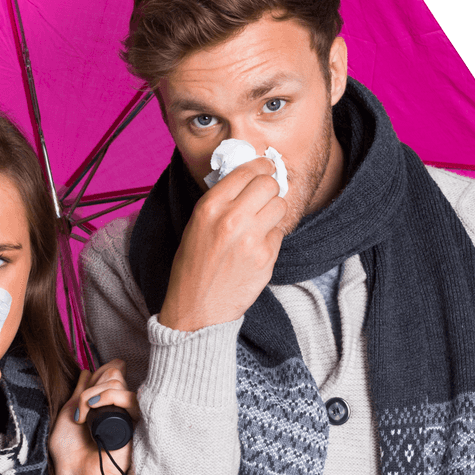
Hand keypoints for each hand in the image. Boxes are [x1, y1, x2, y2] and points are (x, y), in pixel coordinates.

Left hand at [49, 360, 138, 474]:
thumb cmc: (70, 455)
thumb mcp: (69, 415)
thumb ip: (79, 393)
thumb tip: (88, 371)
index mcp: (105, 406)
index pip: (111, 374)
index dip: (99, 371)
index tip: (85, 379)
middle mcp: (118, 409)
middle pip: (115, 375)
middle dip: (92, 384)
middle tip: (80, 408)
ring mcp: (126, 417)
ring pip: (119, 383)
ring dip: (95, 392)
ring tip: (82, 414)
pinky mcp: (133, 427)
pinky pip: (130, 399)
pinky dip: (109, 396)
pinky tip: (92, 409)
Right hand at [160, 157, 286, 330]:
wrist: (197, 307)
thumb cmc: (194, 265)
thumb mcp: (196, 224)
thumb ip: (221, 199)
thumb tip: (248, 177)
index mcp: (210, 206)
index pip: (247, 170)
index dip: (260, 167)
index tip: (265, 168)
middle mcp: (232, 218)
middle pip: (269, 184)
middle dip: (269, 188)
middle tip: (264, 196)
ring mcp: (252, 238)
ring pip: (280, 205)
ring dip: (273, 211)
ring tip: (260, 223)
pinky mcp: (266, 257)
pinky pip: (280, 232)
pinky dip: (272, 236)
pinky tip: (257, 246)